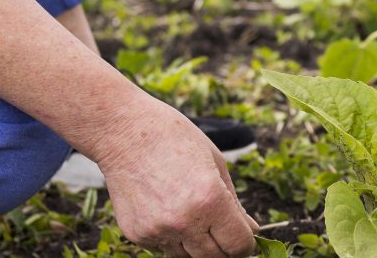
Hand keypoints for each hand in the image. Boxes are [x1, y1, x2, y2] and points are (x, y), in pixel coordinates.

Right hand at [94, 101, 259, 256]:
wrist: (124, 132)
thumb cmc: (175, 139)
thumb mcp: (216, 163)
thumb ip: (235, 203)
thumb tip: (252, 230)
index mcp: (210, 200)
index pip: (238, 245)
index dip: (246, 244)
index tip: (244, 236)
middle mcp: (184, 221)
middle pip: (214, 257)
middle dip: (223, 247)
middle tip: (220, 228)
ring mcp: (158, 231)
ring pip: (188, 257)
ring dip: (197, 244)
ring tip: (192, 213)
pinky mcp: (137, 234)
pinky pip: (163, 248)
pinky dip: (172, 237)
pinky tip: (168, 209)